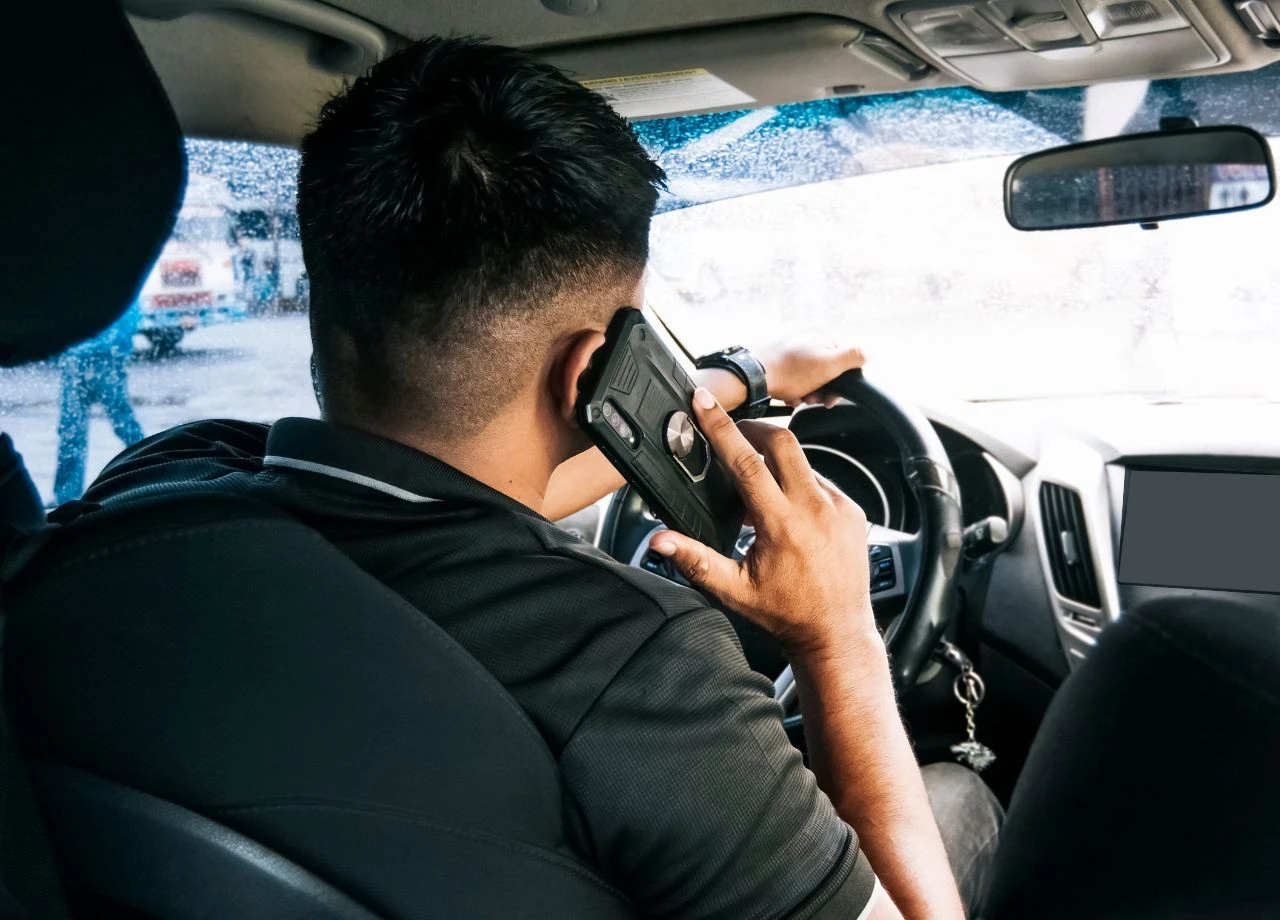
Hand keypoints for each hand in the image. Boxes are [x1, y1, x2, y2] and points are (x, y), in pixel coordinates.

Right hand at [650, 387, 876, 656]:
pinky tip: (788, 508)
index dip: (720, 427)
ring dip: (777, 462)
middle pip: (782, 440)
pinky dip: (800, 484)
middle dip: (753, 428)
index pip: (745, 461)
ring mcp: (839, 507)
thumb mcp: (734, 591)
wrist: (837, 635)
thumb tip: (660, 541)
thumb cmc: (788, 615)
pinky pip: (823, 481)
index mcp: (782, 524)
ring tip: (758, 488)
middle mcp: (815, 508)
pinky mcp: (854, 512)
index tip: (705, 404)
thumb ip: (695, 560)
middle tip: (733, 433)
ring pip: (804, 461)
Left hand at [756, 339, 867, 408]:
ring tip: (797, 398)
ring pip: (809, 374)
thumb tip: (871, 352)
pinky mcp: (775, 357)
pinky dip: (793, 388)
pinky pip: (792, 375)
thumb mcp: (829, 364)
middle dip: (821, 388)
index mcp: (820, 333)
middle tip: (812, 400)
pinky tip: (788, 395)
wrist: (752, 378)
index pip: (842, 360)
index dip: (840, 383)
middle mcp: (804, 335)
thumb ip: (853, 357)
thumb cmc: (790, 372)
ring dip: (807, 391)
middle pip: (825, 368)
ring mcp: (789, 346)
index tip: (829, 399)